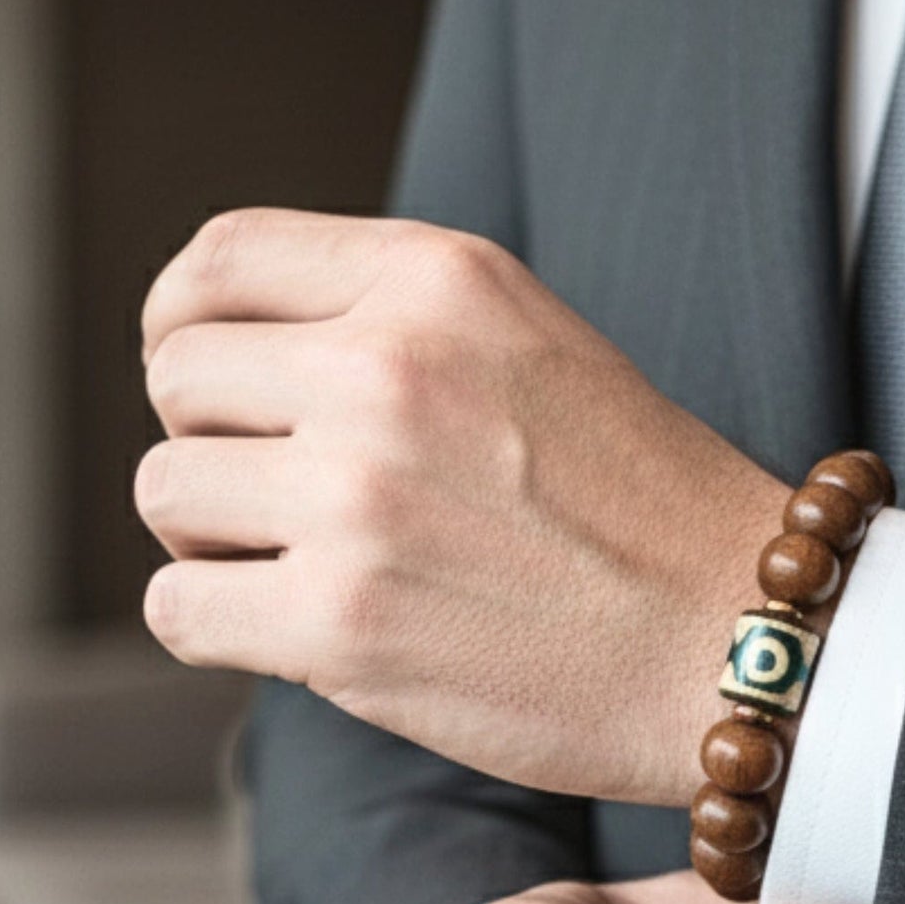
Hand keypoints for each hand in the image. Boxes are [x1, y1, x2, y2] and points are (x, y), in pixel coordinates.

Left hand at [136, 209, 790, 805]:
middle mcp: (387, 368)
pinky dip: (215, 624)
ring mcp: (358, 497)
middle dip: (212, 442)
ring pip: (166, 492)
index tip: (210, 386)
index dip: (183, 325)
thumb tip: (219, 357)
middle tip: (285, 499)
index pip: (217, 260)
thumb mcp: (529, 341)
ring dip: (213, 539)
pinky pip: (175, 606)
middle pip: (177, 376)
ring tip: (307, 565)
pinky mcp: (340, 623)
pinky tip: (292, 632)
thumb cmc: (639, 507)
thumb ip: (389, 321)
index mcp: (437, 281)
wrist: (738, 643)